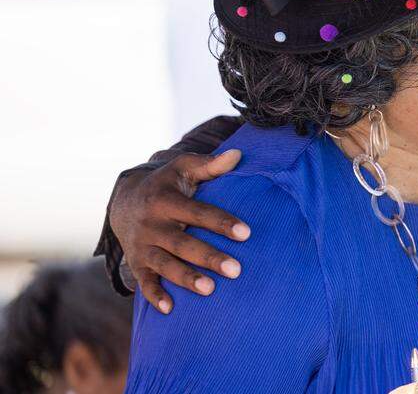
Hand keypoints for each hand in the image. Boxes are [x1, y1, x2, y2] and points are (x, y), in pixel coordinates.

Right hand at [109, 150, 248, 312]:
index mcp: (165, 200)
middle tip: (236, 270)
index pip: (197, 212)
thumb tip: (238, 155)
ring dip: (186, 278)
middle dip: (208, 257)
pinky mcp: (137, 262)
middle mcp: (151, 224)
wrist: (124, 201)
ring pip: (164, 264)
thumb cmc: (166, 184)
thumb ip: (209, 164)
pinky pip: (144, 282)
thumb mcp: (183, 168)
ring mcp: (142, 245)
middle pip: (182, 243)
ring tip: (210, 289)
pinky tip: (170, 309)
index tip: (247, 233)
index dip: (221, 222)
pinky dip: (154, 296)